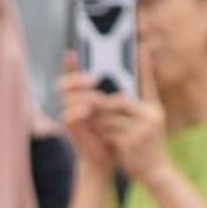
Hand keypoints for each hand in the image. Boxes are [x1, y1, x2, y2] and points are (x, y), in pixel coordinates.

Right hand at [57, 52, 114, 175]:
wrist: (109, 155)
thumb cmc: (116, 129)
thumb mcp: (122, 104)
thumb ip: (125, 85)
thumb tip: (141, 56)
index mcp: (84, 93)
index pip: (75, 74)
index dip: (71, 63)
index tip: (73, 52)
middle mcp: (73, 101)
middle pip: (65, 82)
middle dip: (77, 78)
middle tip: (95, 79)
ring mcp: (69, 113)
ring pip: (68, 97)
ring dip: (81, 94)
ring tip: (94, 95)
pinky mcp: (69, 127)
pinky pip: (68, 114)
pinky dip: (79, 111)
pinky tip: (89, 108)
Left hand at [95, 46, 169, 187]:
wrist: (157, 172)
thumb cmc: (148, 145)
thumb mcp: (150, 121)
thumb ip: (138, 104)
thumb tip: (120, 91)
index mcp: (154, 107)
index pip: (148, 82)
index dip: (146, 65)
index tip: (142, 47)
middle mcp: (151, 116)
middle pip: (117, 101)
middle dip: (97, 100)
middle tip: (81, 96)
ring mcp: (142, 130)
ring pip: (109, 117)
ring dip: (96, 119)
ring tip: (84, 118)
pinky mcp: (132, 143)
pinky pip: (108, 133)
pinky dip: (99, 133)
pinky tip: (93, 135)